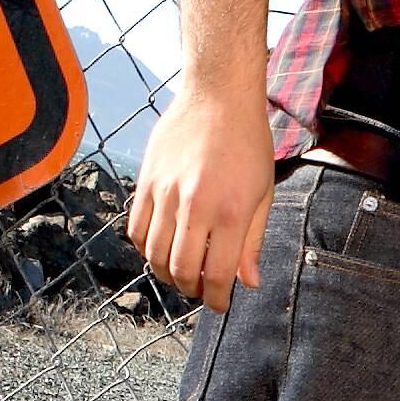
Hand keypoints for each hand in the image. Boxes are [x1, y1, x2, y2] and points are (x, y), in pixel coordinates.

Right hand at [130, 87, 277, 304]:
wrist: (219, 95)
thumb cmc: (248, 142)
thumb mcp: (263, 193)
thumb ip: (253, 241)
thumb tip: (247, 282)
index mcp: (231, 211)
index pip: (218, 275)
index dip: (217, 299)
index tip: (220, 304)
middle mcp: (195, 205)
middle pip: (181, 270)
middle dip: (191, 290)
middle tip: (200, 289)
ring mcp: (166, 193)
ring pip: (154, 254)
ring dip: (166, 273)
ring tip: (181, 271)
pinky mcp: (146, 181)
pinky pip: (136, 229)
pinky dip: (146, 247)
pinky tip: (162, 247)